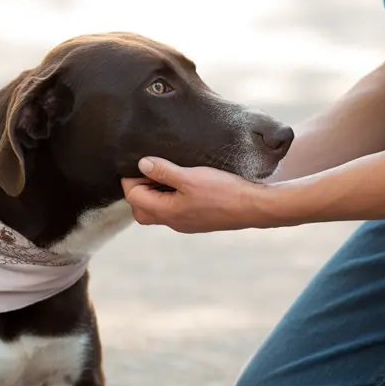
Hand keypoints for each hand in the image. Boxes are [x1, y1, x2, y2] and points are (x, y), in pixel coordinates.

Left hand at [120, 157, 269, 233]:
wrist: (253, 207)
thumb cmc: (223, 192)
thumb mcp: (190, 176)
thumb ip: (163, 171)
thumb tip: (141, 165)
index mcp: (166, 211)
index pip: (134, 197)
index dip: (131, 179)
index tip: (138, 162)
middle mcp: (173, 221)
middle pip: (141, 210)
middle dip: (138, 191)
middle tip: (149, 170)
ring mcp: (186, 223)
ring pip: (158, 211)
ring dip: (155, 194)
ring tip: (165, 173)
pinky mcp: (198, 220)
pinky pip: (174, 210)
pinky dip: (170, 197)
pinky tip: (183, 183)